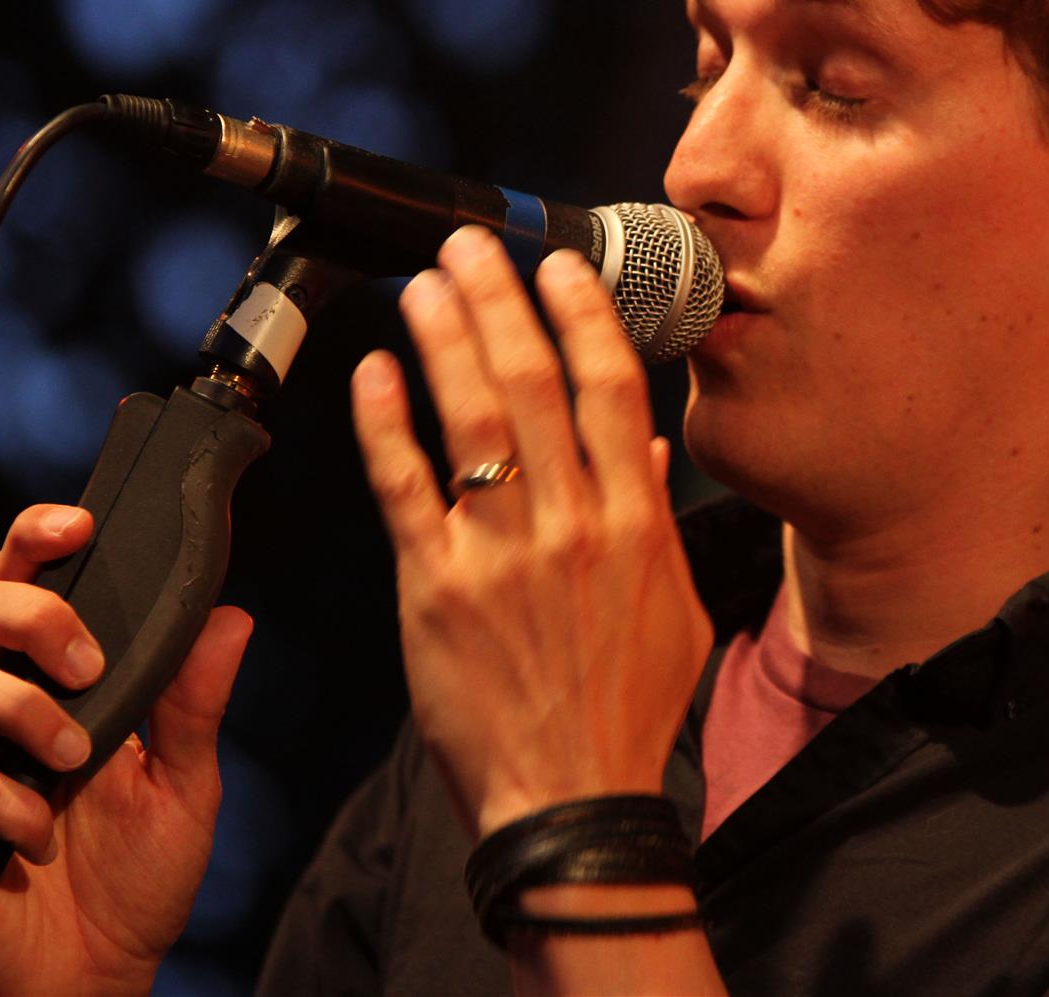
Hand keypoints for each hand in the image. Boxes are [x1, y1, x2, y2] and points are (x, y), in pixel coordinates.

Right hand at [0, 504, 252, 995]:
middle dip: (30, 612)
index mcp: (53, 680)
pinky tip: (44, 834)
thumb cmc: (138, 873)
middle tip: (89, 658)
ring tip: (79, 756)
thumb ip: (196, 701)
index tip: (80, 523)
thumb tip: (230, 615)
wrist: (102, 974)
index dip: (39, 537)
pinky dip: (5, 805)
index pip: (29, 581)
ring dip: (23, 708)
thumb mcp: (187, 781)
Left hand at [351, 227, 712, 838]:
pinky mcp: (436, 590)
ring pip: (472, 418)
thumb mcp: (676, 613)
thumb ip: (655, 519)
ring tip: (420, 282)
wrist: (572, 804)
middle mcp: (573, 525)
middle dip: (499, 300)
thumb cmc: (627, 712)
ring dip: (443, 338)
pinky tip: (372, 372)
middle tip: (468, 244)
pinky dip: (386, 424)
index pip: (610, 389)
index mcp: (636, 524)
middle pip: (534, 382)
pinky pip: (405, 488)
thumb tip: (644, 445)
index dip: (580, 316)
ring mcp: (502, 555)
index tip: (555, 265)